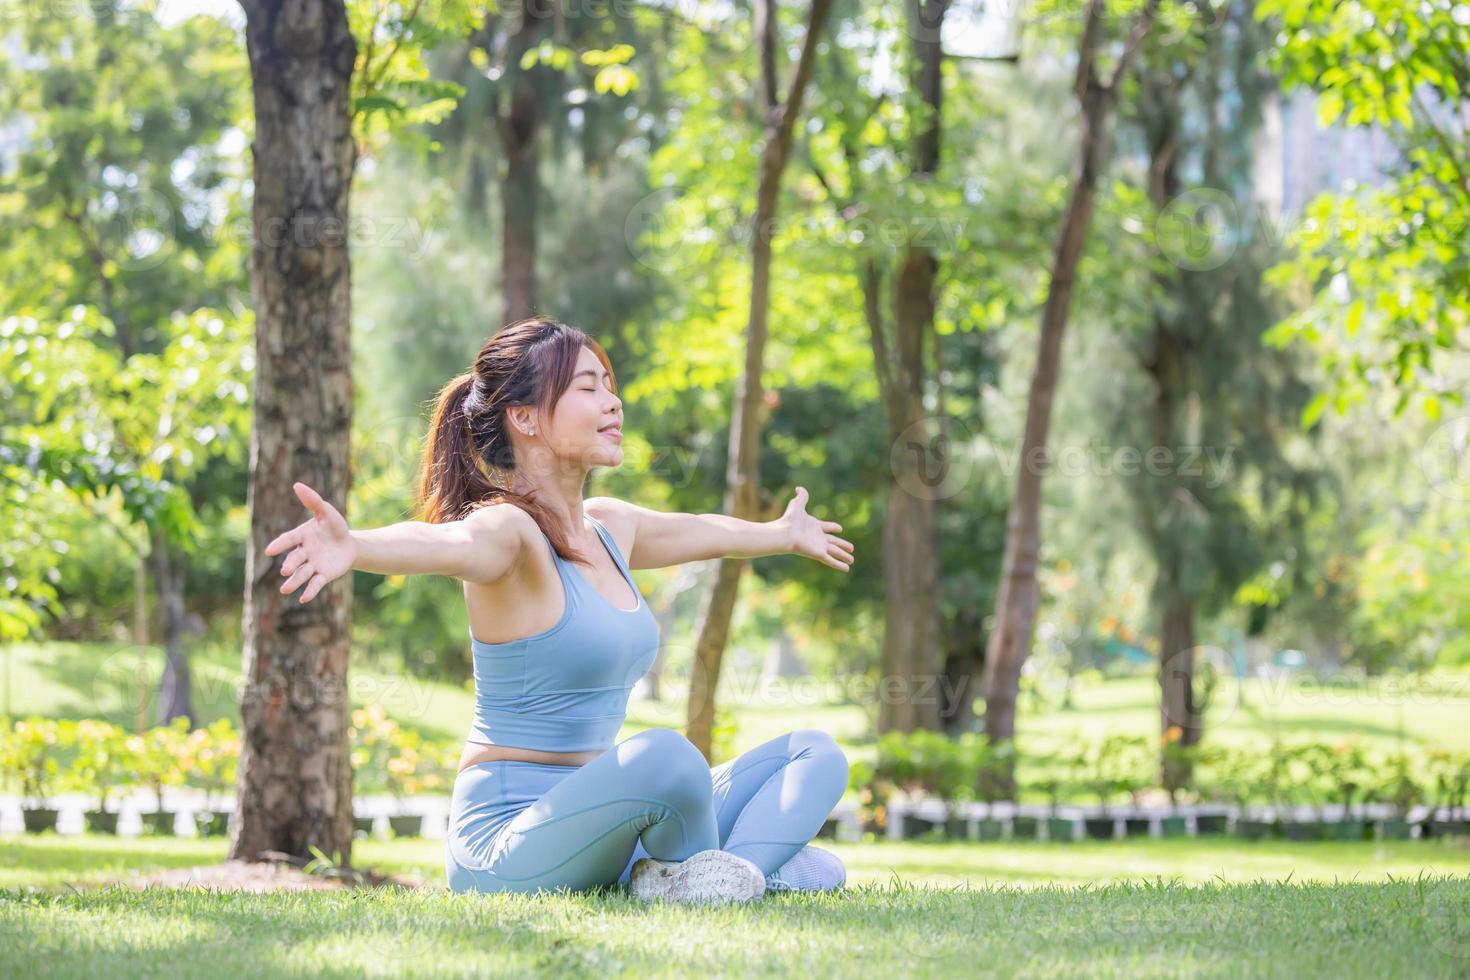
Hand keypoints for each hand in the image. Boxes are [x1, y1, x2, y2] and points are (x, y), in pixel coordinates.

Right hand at [264, 481, 355, 603]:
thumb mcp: (326, 512)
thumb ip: (313, 501)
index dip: (280, 545)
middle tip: (285, 571)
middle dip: (290, 564)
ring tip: (285, 589)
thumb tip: (297, 485)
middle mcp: (304, 552)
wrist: (349, 544)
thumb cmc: (334, 526)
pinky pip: (315, 584)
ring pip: (302, 573)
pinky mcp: (323, 575)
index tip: (269, 550)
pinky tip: (304, 599)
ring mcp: (313, 565)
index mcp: (302, 536)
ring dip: (294, 581)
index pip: (288, 540)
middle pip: (295, 559)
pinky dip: (309, 591)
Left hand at [779, 486, 853, 571]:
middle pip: (834, 542)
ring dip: (844, 556)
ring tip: (852, 560)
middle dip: (842, 544)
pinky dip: (839, 565)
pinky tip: (847, 569)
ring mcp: (819, 546)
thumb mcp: (797, 504)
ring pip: (835, 552)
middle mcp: (818, 537)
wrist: (785, 533)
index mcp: (814, 526)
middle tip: (851, 548)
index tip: (840, 529)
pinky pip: (831, 560)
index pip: (827, 527)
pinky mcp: (819, 554)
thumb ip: (802, 496)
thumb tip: (798, 488)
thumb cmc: (790, 519)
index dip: (833, 527)